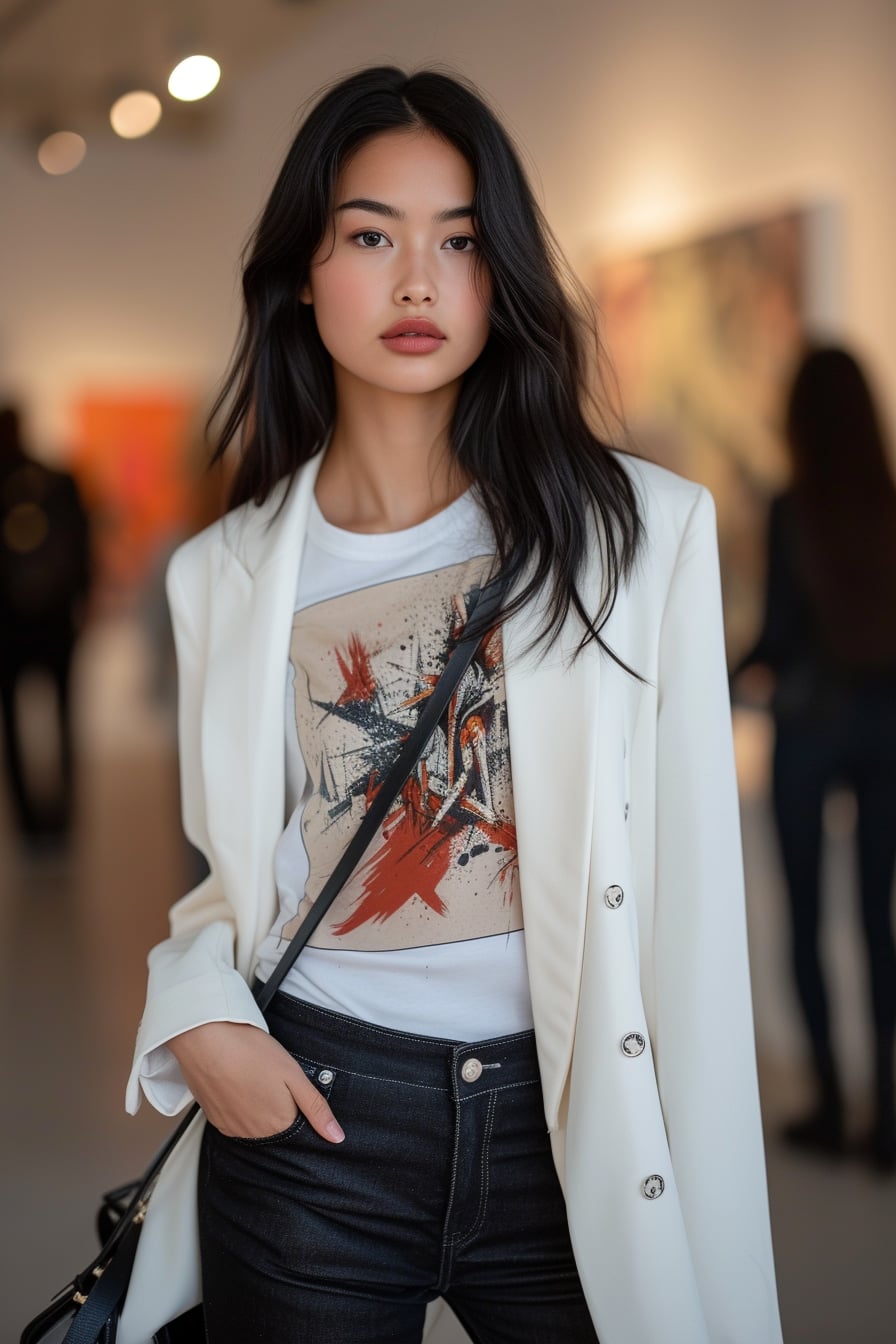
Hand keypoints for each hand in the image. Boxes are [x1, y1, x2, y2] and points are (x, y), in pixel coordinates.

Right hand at [167, 1021, 344, 1142]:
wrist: (204, 1039)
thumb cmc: (249, 1051)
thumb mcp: (294, 1075)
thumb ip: (315, 1108)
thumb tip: (336, 1137)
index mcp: (278, 1124)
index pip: (298, 1125)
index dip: (296, 1102)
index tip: (288, 1084)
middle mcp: (254, 1133)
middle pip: (276, 1125)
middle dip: (277, 1103)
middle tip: (269, 1075)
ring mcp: (231, 1128)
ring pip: (255, 1122)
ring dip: (257, 1104)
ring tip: (252, 1075)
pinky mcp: (214, 1119)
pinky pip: (235, 1118)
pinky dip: (239, 1103)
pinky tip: (238, 1081)